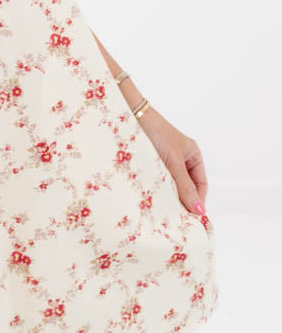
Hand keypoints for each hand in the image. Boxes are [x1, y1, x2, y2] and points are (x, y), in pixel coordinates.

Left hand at [135, 104, 207, 218]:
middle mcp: (181, 157)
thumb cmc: (156, 133)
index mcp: (193, 154)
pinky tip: (151, 197)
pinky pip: (158, 180)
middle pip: (187, 185)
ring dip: (168, 195)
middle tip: (176, 217)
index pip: (201, 183)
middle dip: (183, 200)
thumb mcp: (173, 162)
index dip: (198, 200)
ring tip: (163, 209)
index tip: (191, 217)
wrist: (131, 115)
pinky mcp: (150, 161)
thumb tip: (199, 210)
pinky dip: (157, 189)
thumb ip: (185, 186)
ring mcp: (165, 159)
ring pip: (171, 184)